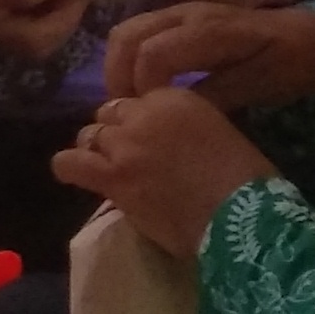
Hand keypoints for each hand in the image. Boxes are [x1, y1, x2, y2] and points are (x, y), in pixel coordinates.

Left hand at [51, 88, 277, 255]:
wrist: (239, 216)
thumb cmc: (246, 180)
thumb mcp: (219, 133)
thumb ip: (187, 127)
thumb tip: (173, 141)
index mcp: (175, 97)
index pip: (138, 99)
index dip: (140, 121)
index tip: (150, 139)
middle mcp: (144, 113)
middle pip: (111, 114)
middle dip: (117, 133)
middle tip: (129, 157)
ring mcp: (124, 144)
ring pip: (90, 135)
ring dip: (97, 150)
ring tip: (107, 168)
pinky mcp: (112, 177)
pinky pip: (70, 164)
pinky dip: (69, 167)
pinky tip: (73, 173)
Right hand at [97, 2, 314, 107]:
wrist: (314, 36)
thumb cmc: (292, 63)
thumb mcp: (263, 85)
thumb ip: (218, 95)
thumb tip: (172, 114)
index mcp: (210, 30)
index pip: (152, 54)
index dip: (142, 88)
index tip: (151, 117)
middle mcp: (187, 14)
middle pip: (127, 37)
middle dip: (118, 78)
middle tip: (126, 115)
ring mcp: (181, 14)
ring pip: (126, 32)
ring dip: (119, 68)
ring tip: (131, 104)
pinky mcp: (180, 20)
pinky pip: (140, 33)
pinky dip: (129, 61)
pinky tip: (144, 89)